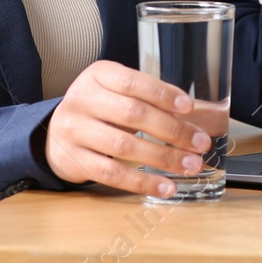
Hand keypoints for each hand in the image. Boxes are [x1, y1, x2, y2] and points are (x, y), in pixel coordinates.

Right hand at [45, 60, 211, 198]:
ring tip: (190, 165)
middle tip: (199, 143)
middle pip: (132, 114)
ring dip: (163, 158)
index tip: (189, 107)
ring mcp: (75, 131)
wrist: (55, 132)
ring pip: (123, 146)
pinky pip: (112, 174)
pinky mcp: (74, 160)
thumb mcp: (118, 92)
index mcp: (98, 75)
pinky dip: (143, 182)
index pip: (132, 82)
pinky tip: (165, 186)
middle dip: (172, 130)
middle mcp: (82, 99)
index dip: (162, 94)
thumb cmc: (99, 109)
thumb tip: (206, 116)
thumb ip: (154, 100)